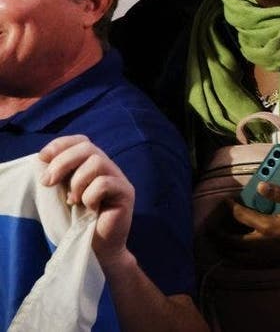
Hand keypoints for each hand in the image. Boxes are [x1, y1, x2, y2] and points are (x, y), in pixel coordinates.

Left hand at [39, 135, 134, 269]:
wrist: (97, 250)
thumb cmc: (77, 224)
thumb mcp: (63, 194)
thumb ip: (59, 176)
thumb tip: (43, 161)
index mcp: (93, 166)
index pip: (81, 141)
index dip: (61, 145)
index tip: (41, 159)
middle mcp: (109, 168)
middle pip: (88, 147)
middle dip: (62, 162)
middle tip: (47, 183)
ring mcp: (120, 179)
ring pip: (97, 162)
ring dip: (77, 182)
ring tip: (73, 200)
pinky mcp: (126, 193)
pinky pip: (104, 183)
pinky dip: (90, 195)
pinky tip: (90, 208)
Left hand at [215, 183, 279, 267]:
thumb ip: (279, 194)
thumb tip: (261, 186)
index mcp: (267, 227)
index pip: (241, 216)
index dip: (231, 207)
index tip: (226, 201)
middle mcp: (261, 245)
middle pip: (230, 241)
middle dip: (217, 233)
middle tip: (209, 226)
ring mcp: (263, 258)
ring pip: (234, 257)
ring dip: (222, 249)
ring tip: (215, 241)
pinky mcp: (268, 265)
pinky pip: (244, 264)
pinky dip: (233, 259)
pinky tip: (232, 254)